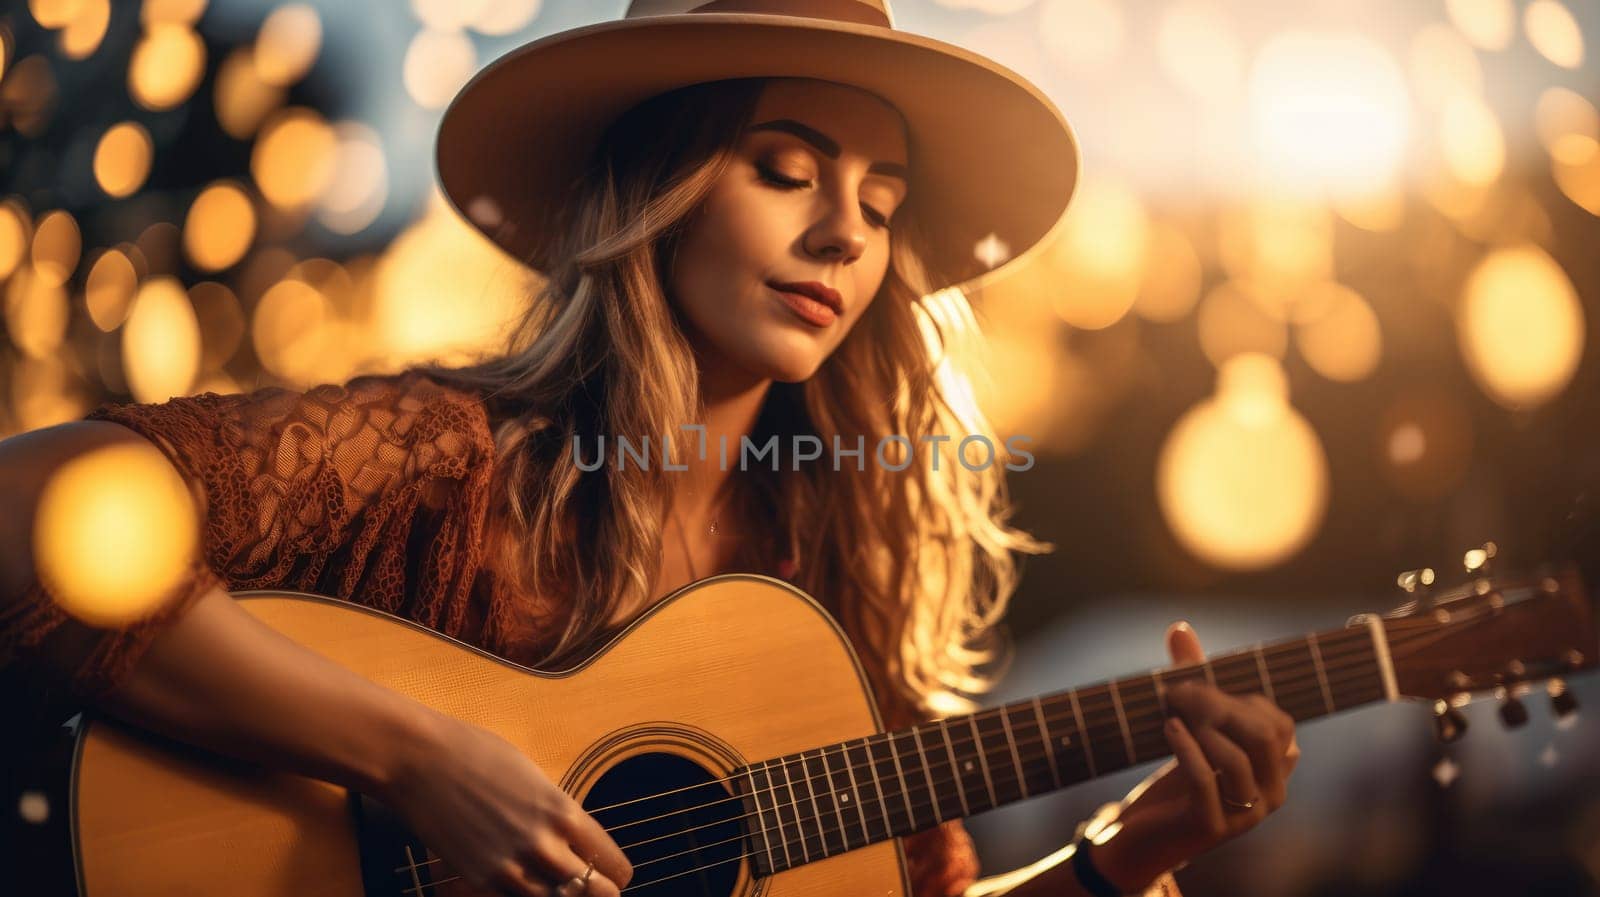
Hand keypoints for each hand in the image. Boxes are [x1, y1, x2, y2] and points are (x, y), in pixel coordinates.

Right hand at [380, 711, 633, 896]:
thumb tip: (572, 838)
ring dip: (560, 895)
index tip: (614, 873)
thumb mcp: (534, 777)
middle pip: (593, 892)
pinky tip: (525, 884)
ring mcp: (511, 867)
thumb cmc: (476, 754)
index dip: (616, 872)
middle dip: (597, 891)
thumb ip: (557, 812)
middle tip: (596, 889)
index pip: (611, 863)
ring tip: (561, 888)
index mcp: (564, 812)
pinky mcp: (480, 879)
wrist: (421, 761)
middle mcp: (544, 845)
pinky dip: (525, 895)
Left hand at [1091, 621, 1299, 892]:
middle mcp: (1270, 795)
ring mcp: (1245, 816)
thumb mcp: (1191, 726)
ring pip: (1238, 759)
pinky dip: (1187, 748)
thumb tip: (1180, 626)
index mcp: (1274, 769)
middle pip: (1264, 736)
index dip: (1240, 697)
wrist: (1144, 833)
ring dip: (1201, 726)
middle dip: (1222, 705)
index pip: (1279, 722)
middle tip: (1180, 690)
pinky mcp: (1211, 828)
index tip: (1198, 684)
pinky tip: (1168, 727)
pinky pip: (1207, 780)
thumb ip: (1191, 679)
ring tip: (1170, 710)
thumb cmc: (1176, 776)